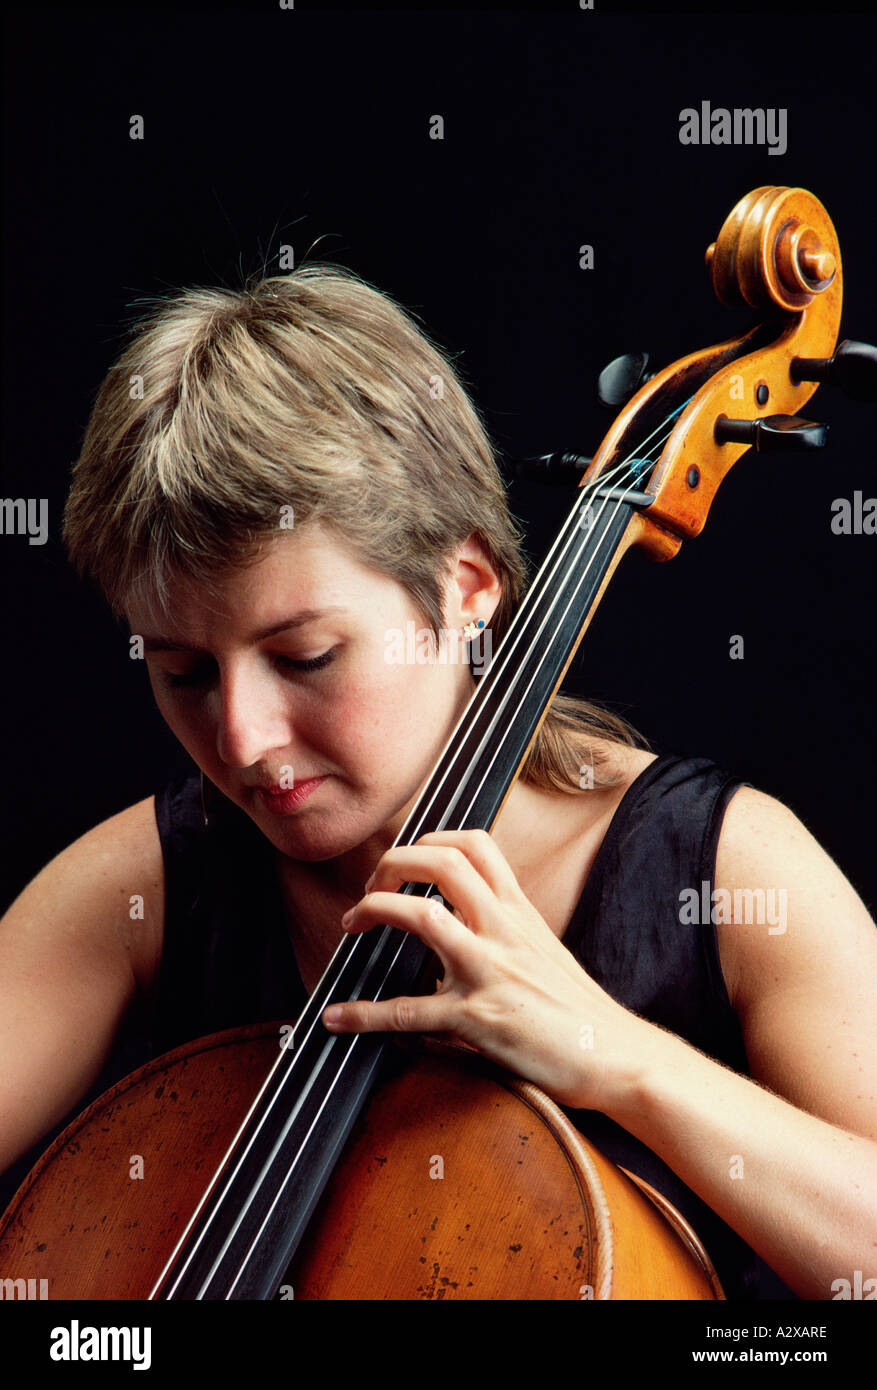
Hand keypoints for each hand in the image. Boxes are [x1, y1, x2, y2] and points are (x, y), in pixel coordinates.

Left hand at [321, 828, 656, 1113]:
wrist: (618, 1055)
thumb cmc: (582, 1010)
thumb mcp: (544, 949)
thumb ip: (505, 928)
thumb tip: (463, 923)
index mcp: (519, 911)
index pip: (474, 844)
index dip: (429, 839)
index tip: (405, 860)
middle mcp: (503, 929)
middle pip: (441, 861)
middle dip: (393, 862)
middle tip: (371, 887)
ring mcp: (489, 970)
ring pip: (420, 915)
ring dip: (373, 909)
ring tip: (351, 924)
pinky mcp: (478, 1018)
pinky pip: (408, 1010)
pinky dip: (364, 1013)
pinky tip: (339, 1017)